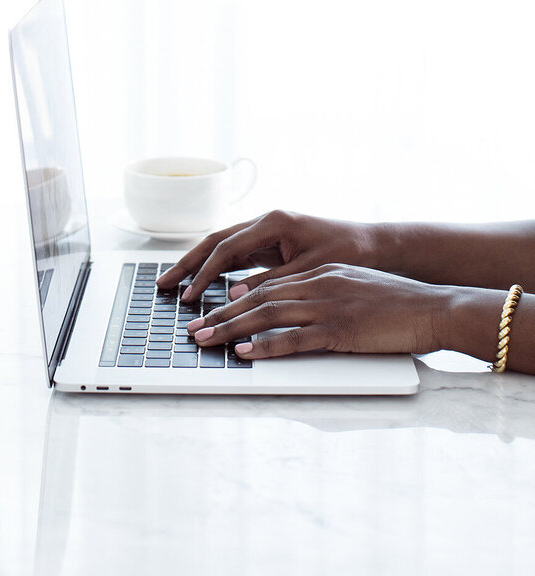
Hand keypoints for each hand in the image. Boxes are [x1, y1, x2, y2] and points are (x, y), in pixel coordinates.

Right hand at [156, 210, 378, 301]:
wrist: (374, 245)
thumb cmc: (347, 253)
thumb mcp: (309, 271)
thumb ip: (270, 283)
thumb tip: (234, 295)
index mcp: (273, 222)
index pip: (226, 248)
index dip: (204, 273)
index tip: (189, 295)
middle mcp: (265, 222)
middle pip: (215, 242)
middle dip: (188, 263)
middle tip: (164, 284)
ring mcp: (266, 231)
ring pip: (222, 247)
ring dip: (199, 265)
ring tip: (176, 284)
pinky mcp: (271, 243)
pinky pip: (236, 255)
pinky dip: (217, 268)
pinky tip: (203, 283)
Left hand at [185, 264, 448, 358]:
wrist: (433, 309)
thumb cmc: (397, 304)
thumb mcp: (353, 288)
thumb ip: (322, 292)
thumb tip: (291, 307)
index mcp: (320, 274)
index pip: (267, 283)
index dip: (234, 297)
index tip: (209, 308)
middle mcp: (318, 284)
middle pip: (257, 297)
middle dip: (220, 314)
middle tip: (193, 328)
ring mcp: (327, 306)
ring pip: (267, 315)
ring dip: (231, 329)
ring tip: (205, 340)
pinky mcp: (340, 331)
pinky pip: (294, 338)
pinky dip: (266, 346)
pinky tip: (244, 353)